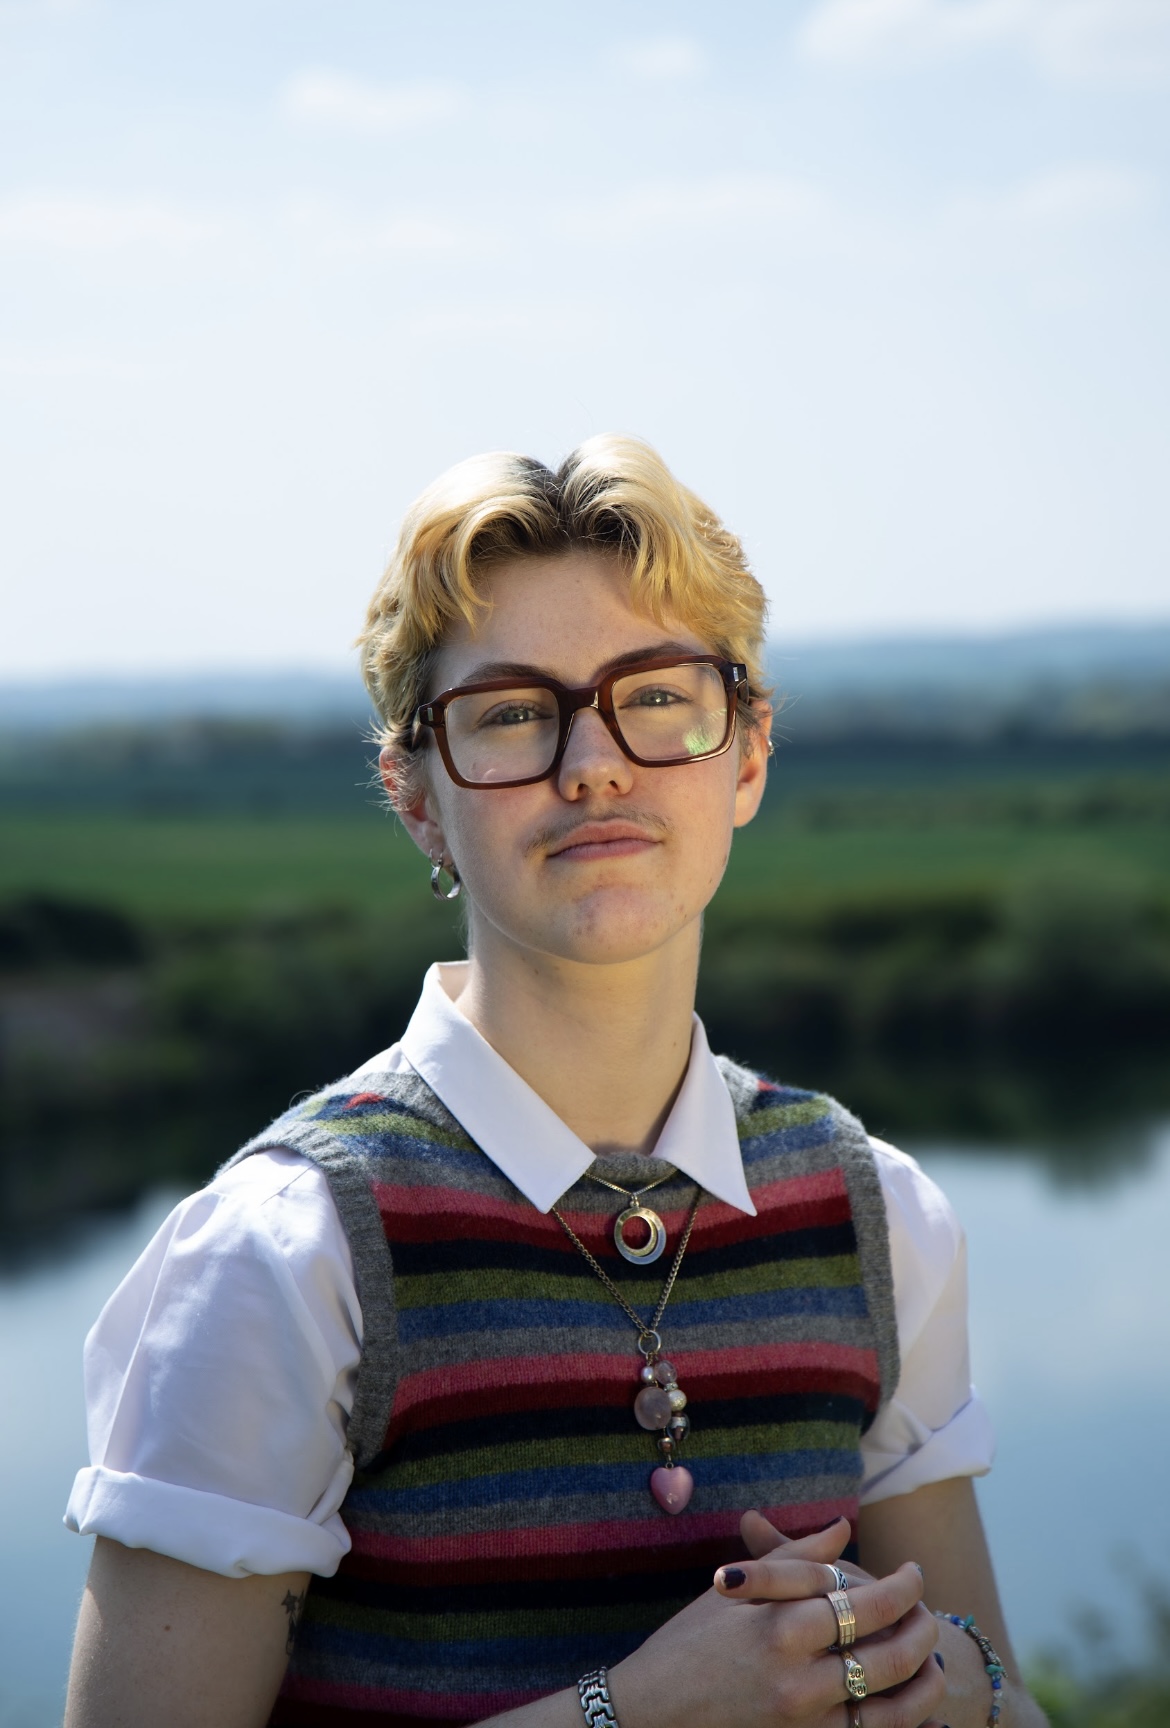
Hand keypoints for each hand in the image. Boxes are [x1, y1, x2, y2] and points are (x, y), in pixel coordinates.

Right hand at [609, 1515, 944, 1727]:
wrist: (650, 1715)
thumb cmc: (686, 1644)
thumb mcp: (735, 1593)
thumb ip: (796, 1559)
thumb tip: (843, 1527)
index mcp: (782, 1628)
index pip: (868, 1602)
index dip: (903, 1586)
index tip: (914, 1572)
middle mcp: (800, 1681)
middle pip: (890, 1655)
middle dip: (923, 1630)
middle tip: (930, 1612)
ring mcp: (806, 1725)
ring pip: (894, 1708)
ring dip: (924, 1681)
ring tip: (931, 1658)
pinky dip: (905, 1724)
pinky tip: (918, 1706)